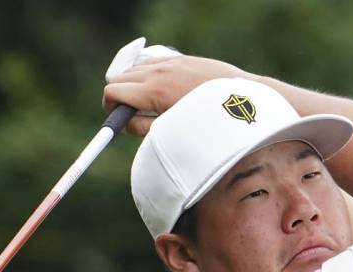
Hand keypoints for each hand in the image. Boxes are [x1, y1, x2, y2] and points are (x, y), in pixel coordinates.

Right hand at [103, 55, 250, 135]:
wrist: (241, 100)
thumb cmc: (208, 122)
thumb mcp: (172, 131)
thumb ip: (143, 128)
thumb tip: (126, 124)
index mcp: (153, 91)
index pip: (113, 91)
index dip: (110, 107)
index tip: (117, 117)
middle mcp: (158, 71)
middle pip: (120, 77)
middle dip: (120, 95)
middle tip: (133, 114)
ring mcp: (170, 62)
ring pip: (135, 68)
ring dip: (134, 83)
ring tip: (149, 102)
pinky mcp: (181, 58)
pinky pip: (153, 61)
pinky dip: (149, 73)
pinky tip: (163, 88)